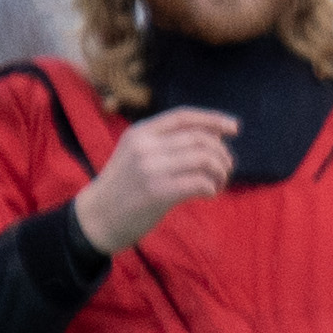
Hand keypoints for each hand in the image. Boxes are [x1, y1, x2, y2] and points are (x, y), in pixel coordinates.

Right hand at [73, 105, 240, 254]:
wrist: (97, 216)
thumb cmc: (124, 186)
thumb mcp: (136, 153)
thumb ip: (166, 143)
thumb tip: (214, 136)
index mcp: (140, 132)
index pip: (183, 117)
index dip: (213, 119)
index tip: (234, 127)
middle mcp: (145, 146)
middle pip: (200, 139)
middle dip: (221, 153)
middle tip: (226, 167)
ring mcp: (151, 169)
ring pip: (204, 159)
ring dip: (220, 172)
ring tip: (219, 182)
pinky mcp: (159, 193)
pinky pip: (200, 183)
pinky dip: (212, 188)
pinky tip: (209, 194)